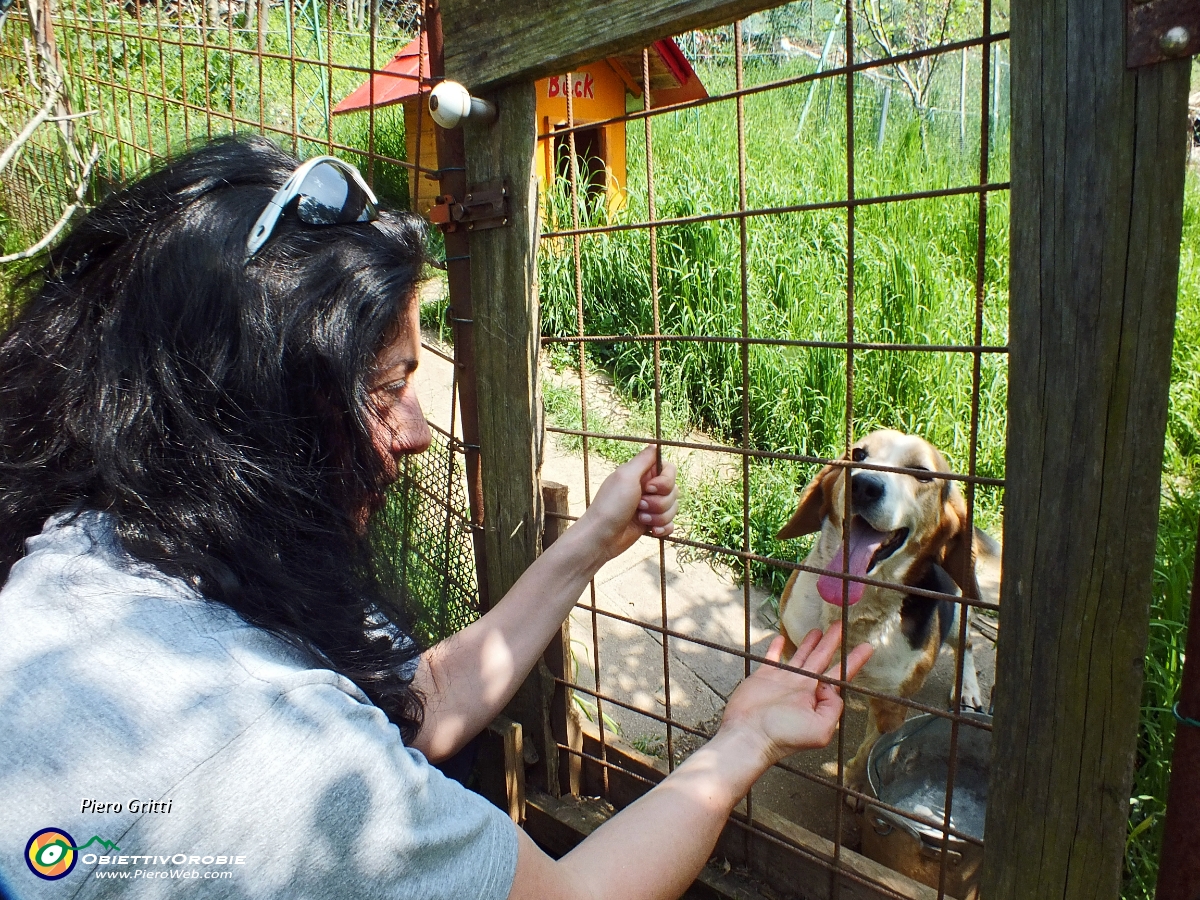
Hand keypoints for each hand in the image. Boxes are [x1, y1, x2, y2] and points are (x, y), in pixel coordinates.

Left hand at [577, 445, 677, 562]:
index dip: (665, 481)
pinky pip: (671, 523)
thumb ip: (644, 459)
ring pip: (674, 508)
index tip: (649, 488)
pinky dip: (663, 528)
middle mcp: (648, 488)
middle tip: (639, 505)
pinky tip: (651, 531)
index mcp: (642, 473)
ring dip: (659, 516)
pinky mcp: (652, 523)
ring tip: (641, 519)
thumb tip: (655, 444)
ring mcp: (651, 506)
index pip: (670, 470)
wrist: (602, 536)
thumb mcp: (626, 476)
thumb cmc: (611, 505)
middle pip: (674, 491)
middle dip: (660, 502)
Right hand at [718, 623, 872, 768]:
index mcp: (817, 699)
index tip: (867, 647)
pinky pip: (773, 658)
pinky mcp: (764, 676)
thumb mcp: (821, 729)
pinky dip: (776, 647)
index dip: (853, 661)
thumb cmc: (783, 735)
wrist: (749, 734)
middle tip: (840, 624)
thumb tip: (831, 687)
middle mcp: (802, 688)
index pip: (839, 676)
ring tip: (819, 629)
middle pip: (822, 658)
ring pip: (801, 655)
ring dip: (810, 642)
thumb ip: (833, 707)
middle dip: (832, 642)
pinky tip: (780, 638)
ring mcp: (783, 681)